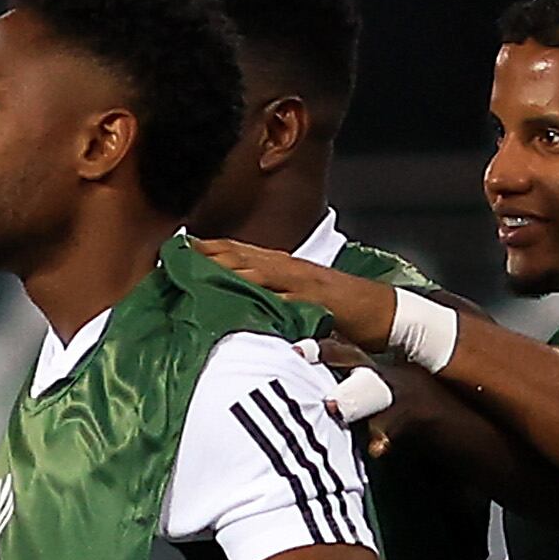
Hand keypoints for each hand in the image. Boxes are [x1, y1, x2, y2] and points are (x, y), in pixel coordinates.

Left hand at [189, 238, 394, 348]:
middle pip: (242, 255)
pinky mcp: (314, 298)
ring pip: (257, 269)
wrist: (383, 311)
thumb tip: (241, 300)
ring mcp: (301, 280)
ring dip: (227, 268)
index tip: (178, 248)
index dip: (209, 250)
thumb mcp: (298, 299)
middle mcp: (289, 267)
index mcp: (283, 266)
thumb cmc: (340, 308)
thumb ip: (271, 296)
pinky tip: (240, 293)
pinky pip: (284, 295)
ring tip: (197, 267)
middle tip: (175, 252)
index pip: (240, 252)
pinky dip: (262, 293)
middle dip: (208, 253)